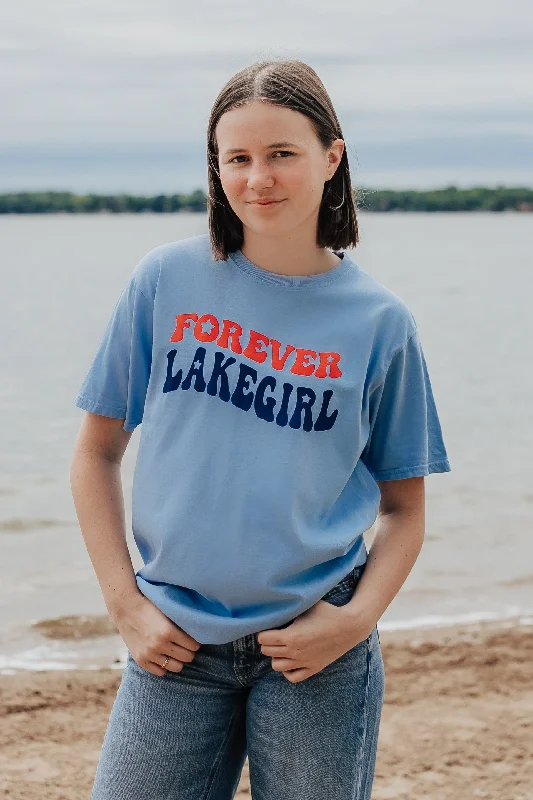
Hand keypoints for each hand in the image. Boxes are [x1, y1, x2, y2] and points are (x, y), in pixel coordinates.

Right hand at [112, 591, 200, 675]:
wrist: (126, 608)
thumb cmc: (150, 606)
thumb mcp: (168, 612)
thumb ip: (181, 623)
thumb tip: (200, 630)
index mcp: (168, 631)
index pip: (193, 645)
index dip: (196, 643)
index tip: (195, 640)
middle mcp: (159, 644)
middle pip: (187, 657)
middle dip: (189, 652)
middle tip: (187, 647)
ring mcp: (149, 654)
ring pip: (176, 667)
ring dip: (179, 660)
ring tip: (177, 653)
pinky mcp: (140, 660)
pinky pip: (160, 672)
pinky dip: (164, 666)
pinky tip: (164, 657)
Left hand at [257, 600, 371, 682]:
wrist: (350, 626)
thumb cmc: (328, 612)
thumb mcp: (306, 606)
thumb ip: (290, 608)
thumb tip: (276, 604)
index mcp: (291, 636)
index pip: (263, 639)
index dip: (263, 631)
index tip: (269, 626)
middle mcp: (295, 652)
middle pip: (267, 652)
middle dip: (267, 642)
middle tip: (274, 634)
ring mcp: (304, 662)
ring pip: (276, 666)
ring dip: (276, 656)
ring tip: (281, 647)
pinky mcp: (314, 668)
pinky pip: (292, 677)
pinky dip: (287, 670)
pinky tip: (291, 660)